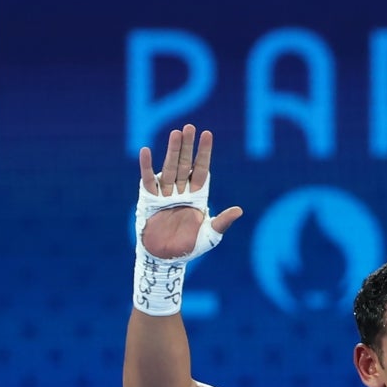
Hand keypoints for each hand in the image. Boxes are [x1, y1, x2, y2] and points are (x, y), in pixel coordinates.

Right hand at [138, 124, 242, 258]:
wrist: (166, 259)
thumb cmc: (190, 248)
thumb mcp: (210, 235)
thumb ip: (223, 221)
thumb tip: (239, 210)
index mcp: (198, 197)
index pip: (201, 170)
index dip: (204, 153)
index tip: (208, 135)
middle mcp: (182, 192)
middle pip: (185, 164)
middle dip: (188, 146)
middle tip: (190, 127)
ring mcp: (165, 194)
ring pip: (169, 168)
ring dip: (172, 151)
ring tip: (176, 133)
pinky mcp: (149, 200)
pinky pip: (148, 180)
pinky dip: (146, 166)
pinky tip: (146, 151)